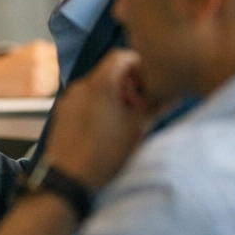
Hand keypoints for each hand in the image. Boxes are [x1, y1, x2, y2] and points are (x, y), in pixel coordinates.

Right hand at [0, 40, 59, 101]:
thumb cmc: (7, 67)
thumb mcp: (26, 52)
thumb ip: (46, 54)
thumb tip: (67, 61)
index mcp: (38, 47)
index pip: (61, 53)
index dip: (59, 60)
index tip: (53, 65)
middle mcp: (39, 59)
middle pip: (61, 67)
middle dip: (56, 71)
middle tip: (42, 75)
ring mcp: (38, 74)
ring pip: (57, 79)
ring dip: (52, 82)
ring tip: (34, 81)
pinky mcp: (36, 89)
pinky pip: (50, 90)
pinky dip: (45, 90)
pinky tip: (32, 87)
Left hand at [43, 49, 154, 190]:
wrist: (68, 178)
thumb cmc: (103, 154)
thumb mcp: (137, 128)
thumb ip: (155, 104)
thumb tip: (172, 92)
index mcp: (99, 85)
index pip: (120, 56)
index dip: (139, 64)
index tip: (149, 82)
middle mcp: (80, 87)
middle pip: (109, 71)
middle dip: (128, 84)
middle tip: (140, 106)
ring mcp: (68, 99)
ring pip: (97, 87)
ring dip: (114, 96)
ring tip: (125, 120)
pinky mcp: (62, 113)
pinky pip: (84, 100)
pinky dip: (99, 105)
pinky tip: (107, 128)